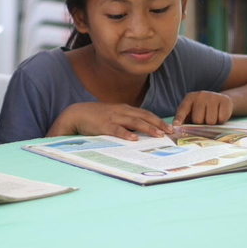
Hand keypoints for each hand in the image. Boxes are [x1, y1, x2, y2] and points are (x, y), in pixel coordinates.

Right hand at [47, 102, 172, 140]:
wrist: (76, 113)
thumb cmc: (95, 116)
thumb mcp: (113, 116)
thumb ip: (125, 121)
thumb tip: (139, 132)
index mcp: (124, 109)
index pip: (145, 113)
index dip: (158, 120)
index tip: (169, 127)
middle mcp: (121, 111)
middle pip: (144, 116)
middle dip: (158, 123)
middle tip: (169, 132)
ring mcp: (112, 117)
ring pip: (134, 121)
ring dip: (147, 128)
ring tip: (158, 135)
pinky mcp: (103, 125)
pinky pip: (116, 129)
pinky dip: (126, 134)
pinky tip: (133, 138)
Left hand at [173, 91, 232, 125]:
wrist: (220, 100)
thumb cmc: (201, 109)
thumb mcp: (191, 111)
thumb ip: (184, 119)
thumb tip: (177, 128)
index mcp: (189, 98)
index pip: (182, 109)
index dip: (179, 118)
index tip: (176, 124)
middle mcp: (200, 95)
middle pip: (198, 119)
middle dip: (200, 123)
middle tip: (203, 119)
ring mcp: (212, 96)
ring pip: (210, 121)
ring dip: (211, 123)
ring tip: (211, 117)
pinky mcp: (224, 100)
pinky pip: (221, 118)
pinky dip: (221, 120)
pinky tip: (219, 114)